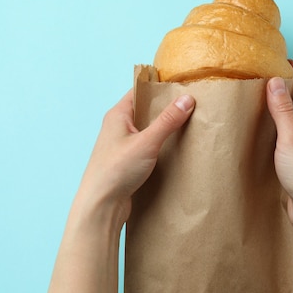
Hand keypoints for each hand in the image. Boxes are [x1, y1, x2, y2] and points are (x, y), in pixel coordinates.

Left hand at [76, 89, 194, 227]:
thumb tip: (186, 99)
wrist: (101, 205)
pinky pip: (147, 148)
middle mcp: (118, 128)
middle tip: (191, 107)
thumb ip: (167, 121)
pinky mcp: (127, 162)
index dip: (159, 88)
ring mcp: (122, 146)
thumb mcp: (146, 142)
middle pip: (145, 111)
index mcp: (118, 115)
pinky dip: (160, 147)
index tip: (181, 87)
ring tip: (188, 127)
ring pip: (147, 131)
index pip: (139, 92)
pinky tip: (175, 151)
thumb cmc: (116, 170)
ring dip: (164, 131)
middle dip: (166, 110)